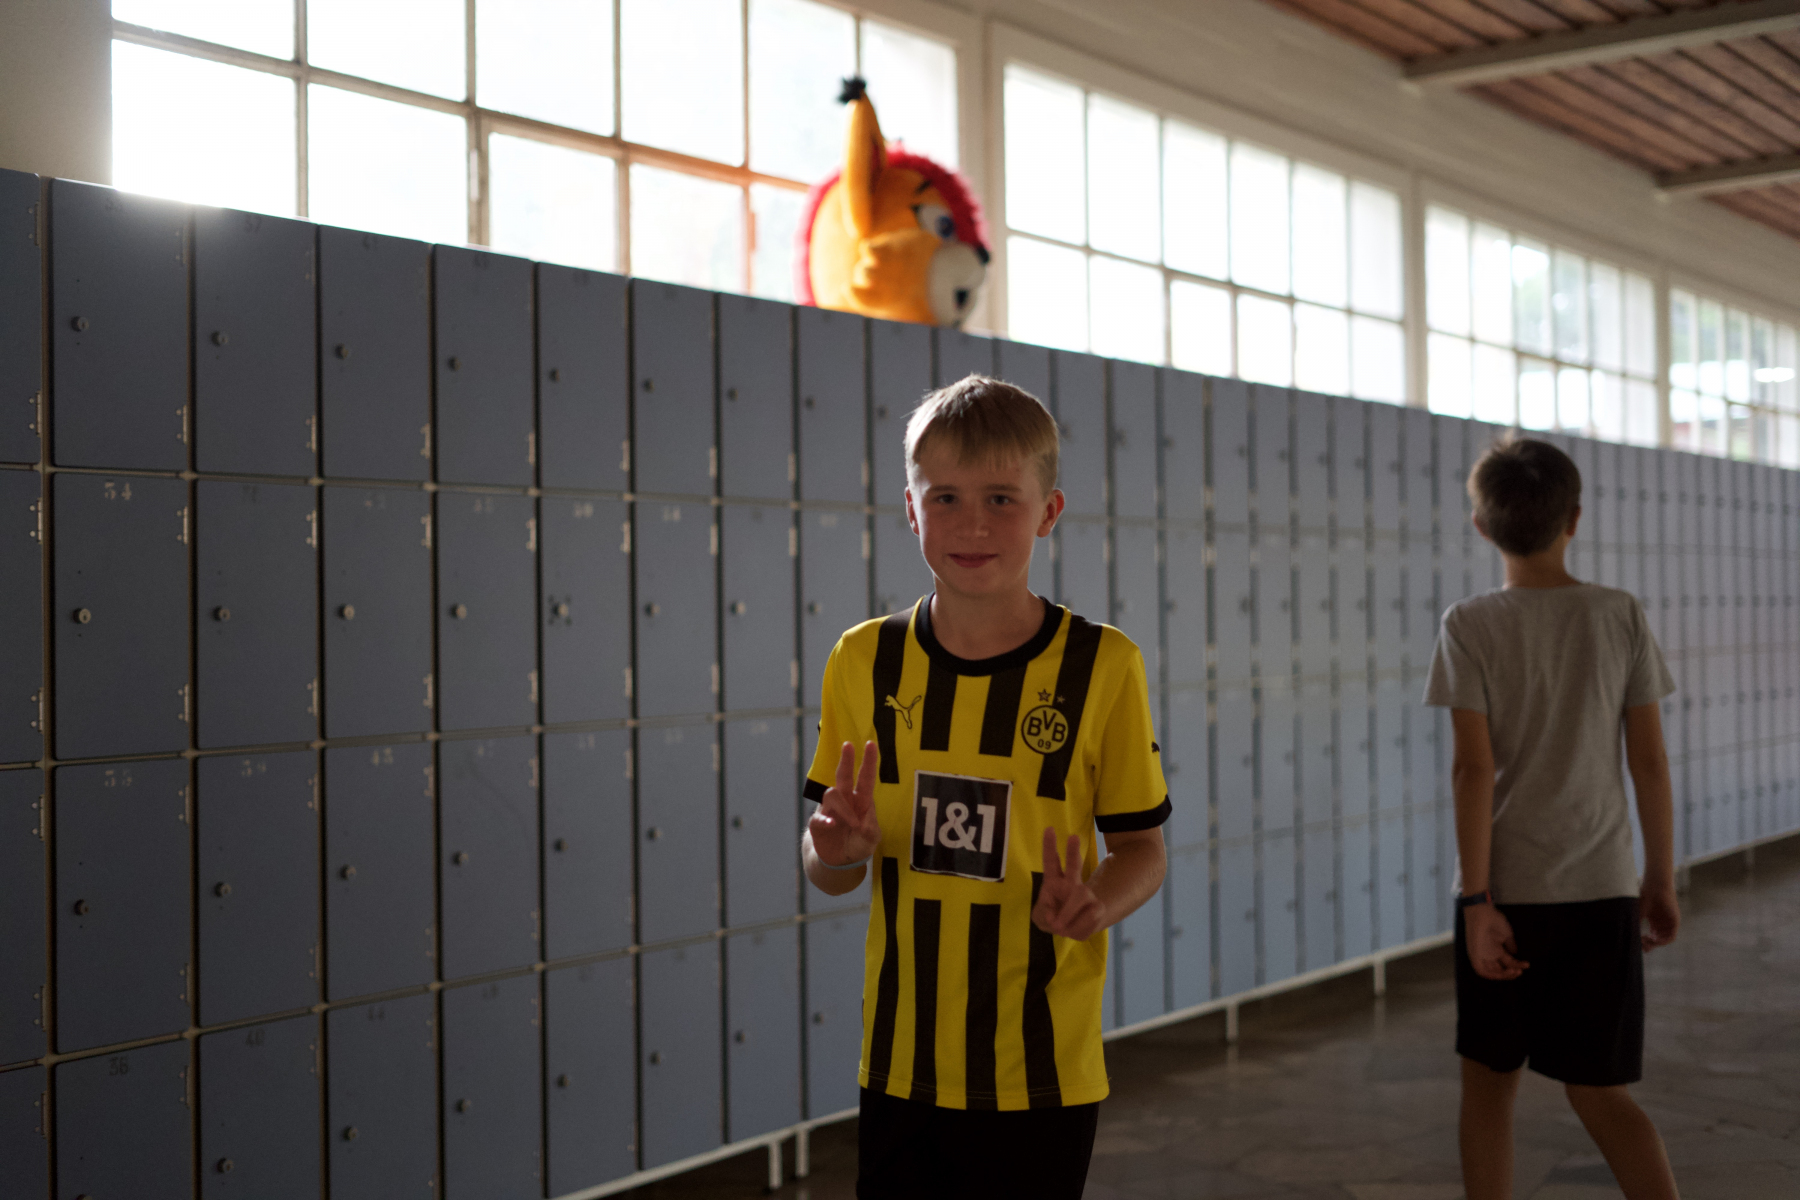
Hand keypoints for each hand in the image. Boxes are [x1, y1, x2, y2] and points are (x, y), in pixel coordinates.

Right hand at [808, 741, 880, 867]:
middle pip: (844, 776)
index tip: (871, 744)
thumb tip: (861, 823)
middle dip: (846, 760)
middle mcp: (845, 800)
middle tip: (848, 745)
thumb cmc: (858, 843)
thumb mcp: (871, 839)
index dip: (868, 762)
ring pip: (832, 794)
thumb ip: (870, 830)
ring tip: (854, 824)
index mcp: (862, 801)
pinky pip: (818, 817)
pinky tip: (832, 825)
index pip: (866, 778)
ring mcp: (830, 810)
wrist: (839, 860)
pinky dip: (825, 820)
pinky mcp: (818, 823)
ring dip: (844, 808)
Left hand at [1031, 828, 1105, 940]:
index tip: (1049, 829)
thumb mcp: (1040, 917)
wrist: (1072, 928)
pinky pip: (1086, 919)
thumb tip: (1056, 920)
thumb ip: (1043, 915)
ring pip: (1082, 895)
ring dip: (1069, 913)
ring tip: (1059, 926)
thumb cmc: (1051, 917)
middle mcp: (1069, 884)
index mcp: (1053, 881)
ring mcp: (1084, 897)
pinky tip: (1070, 932)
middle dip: (1073, 852)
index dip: (1049, 846)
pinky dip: (1075, 929)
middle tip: (1073, 836)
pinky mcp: (1094, 910)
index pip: (1051, 861)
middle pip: (1074, 866)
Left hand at [1464, 903, 1527, 980]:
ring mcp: (1481, 955)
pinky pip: (1480, 970)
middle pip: (1499, 969)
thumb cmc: (1494, 920)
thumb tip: (1515, 952)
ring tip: (1515, 971)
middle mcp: (1488, 954)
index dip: (1516, 965)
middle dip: (1511, 973)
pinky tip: (1502, 974)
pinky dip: (1491, 975)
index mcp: (1495, 949)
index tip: (1525, 965)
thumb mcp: (1506, 934)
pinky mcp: (1474, 955)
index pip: (1506, 962)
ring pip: (1492, 972)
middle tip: (1520, 971)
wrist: (1482, 913)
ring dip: (1504, 975)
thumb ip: (1510, 944)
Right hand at [1640, 877, 1679, 950]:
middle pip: (1657, 939)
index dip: (1645, 942)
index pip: (1651, 936)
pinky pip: (1671, 937)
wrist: (1655, 887)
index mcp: (1653, 921)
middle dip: (1650, 945)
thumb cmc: (1644, 897)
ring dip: (1656, 944)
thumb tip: (1628, 938)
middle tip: (1643, 946)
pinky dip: (1663, 941)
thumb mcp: (1638, 914)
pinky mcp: (1675, 922)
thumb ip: (1635, 925)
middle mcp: (1662, 923)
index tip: (1638, 944)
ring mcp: (1668, 922)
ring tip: (1647, 943)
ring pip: (1664, 939)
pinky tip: (1655, 940)